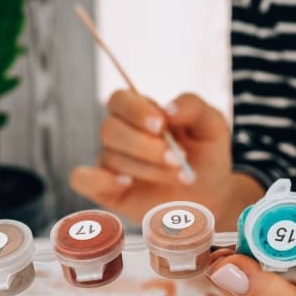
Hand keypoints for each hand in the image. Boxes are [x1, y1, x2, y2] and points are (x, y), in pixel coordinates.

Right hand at [70, 91, 249, 224]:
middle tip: (177, 161)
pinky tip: (127, 184)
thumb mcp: (212, 126)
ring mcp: (112, 163)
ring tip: (176, 177)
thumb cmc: (207, 157)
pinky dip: (100, 179)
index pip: (119, 99)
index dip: (135, 110)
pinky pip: (83, 179)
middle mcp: (121, 136)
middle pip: (110, 129)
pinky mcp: (107, 190)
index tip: (161, 126)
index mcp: (141, 114)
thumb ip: (193, 107)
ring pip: (109, 157)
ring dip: (146, 168)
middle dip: (144, 146)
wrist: (210, 196)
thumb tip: (167, 109)